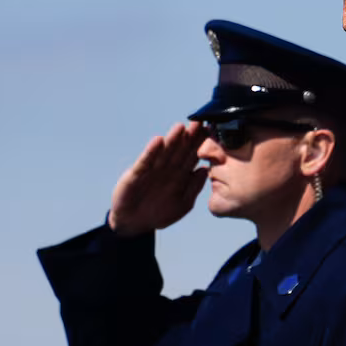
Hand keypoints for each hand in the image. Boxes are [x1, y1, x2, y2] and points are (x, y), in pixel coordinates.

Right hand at [108, 121, 208, 236]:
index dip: (202, 144)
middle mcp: (167, 169)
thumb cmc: (159, 213)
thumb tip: (206, 171)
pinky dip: (151, 151)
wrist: (133, 223)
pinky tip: (158, 141)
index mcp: (180, 175)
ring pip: (164, 152)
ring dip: (172, 139)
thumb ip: (193, 188)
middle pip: (180, 150)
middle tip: (199, 123)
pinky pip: (146, 161)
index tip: (212, 132)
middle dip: (189, 137)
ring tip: (180, 127)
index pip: (193, 156)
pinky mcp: (136, 173)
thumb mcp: (182, 204)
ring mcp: (152, 170)